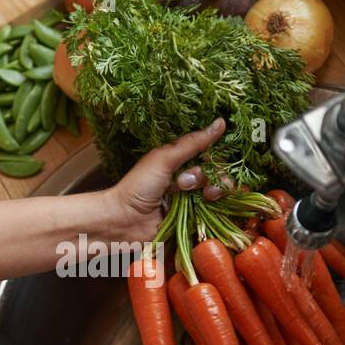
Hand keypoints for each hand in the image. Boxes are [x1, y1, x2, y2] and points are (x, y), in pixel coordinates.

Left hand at [102, 117, 228, 242]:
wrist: (124, 221)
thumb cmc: (138, 187)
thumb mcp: (165, 159)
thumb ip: (193, 143)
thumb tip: (221, 122)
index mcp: (181, 160)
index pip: (211, 154)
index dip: (214, 157)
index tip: (209, 159)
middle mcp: (189, 178)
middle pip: (218, 173)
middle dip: (209, 176)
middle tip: (186, 183)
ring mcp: (192, 199)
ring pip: (218, 191)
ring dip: (211, 191)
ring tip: (192, 195)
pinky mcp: (194, 219)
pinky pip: (215, 212)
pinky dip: (213, 208)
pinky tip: (203, 207)